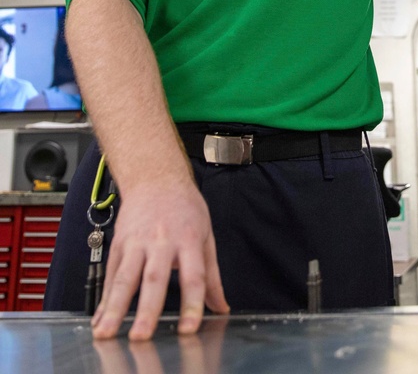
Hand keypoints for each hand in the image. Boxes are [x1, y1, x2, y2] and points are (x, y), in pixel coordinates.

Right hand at [92, 179, 227, 340]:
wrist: (156, 178)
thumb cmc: (185, 207)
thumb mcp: (206, 235)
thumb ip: (211, 276)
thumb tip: (221, 307)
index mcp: (189, 239)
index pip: (194, 276)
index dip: (192, 303)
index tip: (189, 328)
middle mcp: (162, 241)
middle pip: (155, 278)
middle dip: (147, 310)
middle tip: (142, 336)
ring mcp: (137, 243)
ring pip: (125, 278)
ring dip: (115, 308)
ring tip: (107, 332)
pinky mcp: (118, 245)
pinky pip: (111, 276)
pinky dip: (105, 300)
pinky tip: (100, 320)